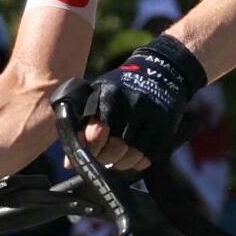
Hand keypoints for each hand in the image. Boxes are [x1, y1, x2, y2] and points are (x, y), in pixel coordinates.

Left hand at [62, 33, 202, 170]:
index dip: (90, 149)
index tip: (89, 152)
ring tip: (117, 157)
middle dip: (105, 158)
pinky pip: (150, 156)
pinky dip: (138, 161)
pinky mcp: (167, 126)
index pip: (95, 132)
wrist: (160, 73)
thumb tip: (68, 163)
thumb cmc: (119, 88)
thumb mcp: (96, 95)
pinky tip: (133, 154)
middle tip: (103, 156)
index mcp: (110, 95)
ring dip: (122, 162)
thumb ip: (80, 125)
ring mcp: (153, 116)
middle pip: (115, 148)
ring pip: (133, 155)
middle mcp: (133, 104)